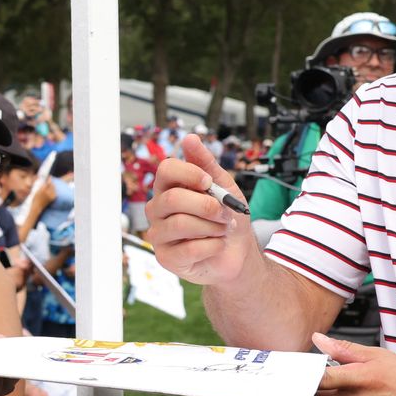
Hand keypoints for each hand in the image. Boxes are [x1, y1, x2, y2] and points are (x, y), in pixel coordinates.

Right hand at [145, 137, 252, 284]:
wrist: (237, 253)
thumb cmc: (227, 217)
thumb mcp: (224, 186)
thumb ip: (206, 164)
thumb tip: (190, 138)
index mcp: (169, 187)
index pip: (166, 169)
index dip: (189, 174)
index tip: (209, 182)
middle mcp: (158, 209)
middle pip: (172, 198)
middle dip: (207, 206)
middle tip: (224, 213)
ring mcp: (159, 234)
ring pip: (180, 224)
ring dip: (212, 227)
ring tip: (222, 230)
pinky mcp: (166, 258)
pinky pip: (189, 248)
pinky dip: (213, 246)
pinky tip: (216, 246)